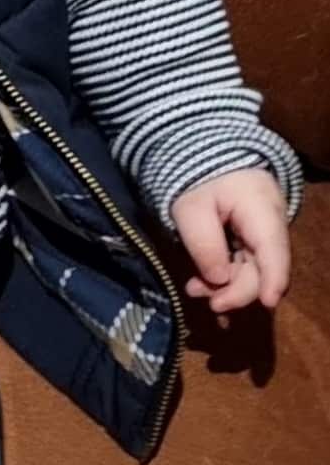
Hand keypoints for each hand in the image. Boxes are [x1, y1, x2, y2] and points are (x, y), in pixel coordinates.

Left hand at [171, 168, 289, 314]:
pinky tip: (205, 284)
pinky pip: (247, 264)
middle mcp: (272, 224)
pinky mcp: (253, 241)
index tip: (268, 304)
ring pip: (255, 270)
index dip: (273, 279)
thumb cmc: (195, 181)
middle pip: (264, 267)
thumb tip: (219, 280)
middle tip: (204, 299)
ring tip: (195, 289)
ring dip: (228, 286)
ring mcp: (265, 234)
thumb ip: (204, 243)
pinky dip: (228, 277)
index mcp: (261, 207)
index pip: (274, 248)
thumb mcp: (189, 208)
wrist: (200, 160)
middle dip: (236, 290)